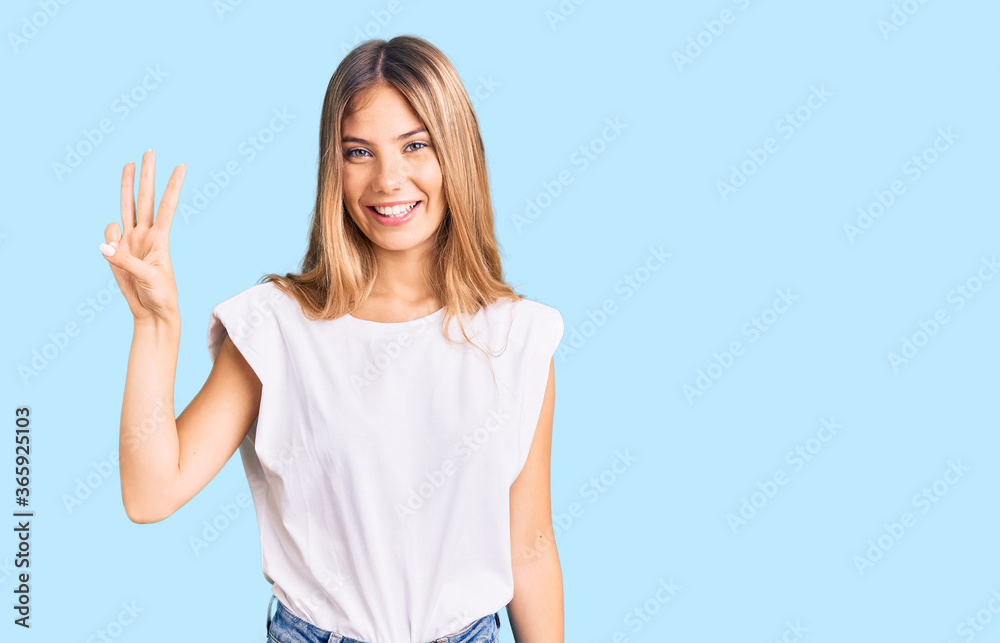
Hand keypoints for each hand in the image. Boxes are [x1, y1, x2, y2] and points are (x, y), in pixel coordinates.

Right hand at [99, 150, 186, 323]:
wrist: (151, 311)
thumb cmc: (160, 294)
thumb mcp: (149, 278)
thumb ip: (126, 261)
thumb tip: (103, 246)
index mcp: (160, 238)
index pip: (167, 206)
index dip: (173, 186)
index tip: (182, 165)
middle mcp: (146, 234)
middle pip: (146, 197)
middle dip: (147, 174)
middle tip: (149, 151)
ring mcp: (131, 240)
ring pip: (127, 206)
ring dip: (126, 185)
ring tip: (128, 164)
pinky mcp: (118, 250)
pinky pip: (108, 235)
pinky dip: (106, 238)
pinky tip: (110, 250)